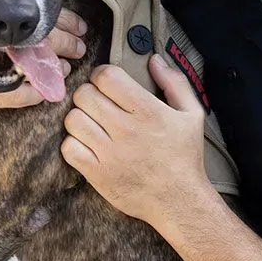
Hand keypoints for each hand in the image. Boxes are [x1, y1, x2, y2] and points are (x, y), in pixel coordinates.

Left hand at [61, 55, 212, 228]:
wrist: (179, 201)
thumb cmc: (185, 157)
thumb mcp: (192, 114)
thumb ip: (174, 83)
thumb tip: (154, 60)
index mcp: (147, 111)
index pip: (106, 77)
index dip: (102, 75)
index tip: (107, 83)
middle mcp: (125, 130)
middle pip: (84, 95)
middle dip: (89, 94)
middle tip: (99, 104)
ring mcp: (108, 153)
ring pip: (73, 119)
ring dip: (80, 118)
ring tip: (93, 124)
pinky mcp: (96, 174)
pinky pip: (69, 148)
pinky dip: (74, 143)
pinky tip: (88, 144)